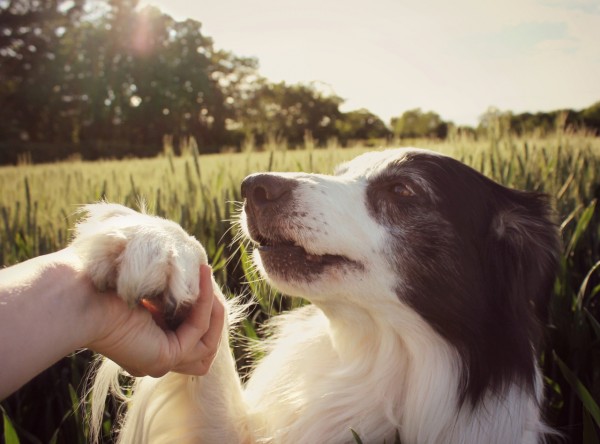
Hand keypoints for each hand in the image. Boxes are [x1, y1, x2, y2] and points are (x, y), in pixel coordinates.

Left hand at [86, 264, 225, 376]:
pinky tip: (200, 277)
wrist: (80, 293)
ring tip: (205, 275)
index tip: (197, 277)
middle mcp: (153, 356)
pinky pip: (199, 329)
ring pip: (208, 345)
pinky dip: (204, 303)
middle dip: (212, 310)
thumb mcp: (148, 285)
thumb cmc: (105, 281)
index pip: (188, 335)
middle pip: (204, 346)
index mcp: (144, 343)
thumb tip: (198, 277)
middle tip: (204, 276)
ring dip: (213, 309)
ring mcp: (160, 361)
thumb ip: (170, 289)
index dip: (200, 308)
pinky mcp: (165, 356)